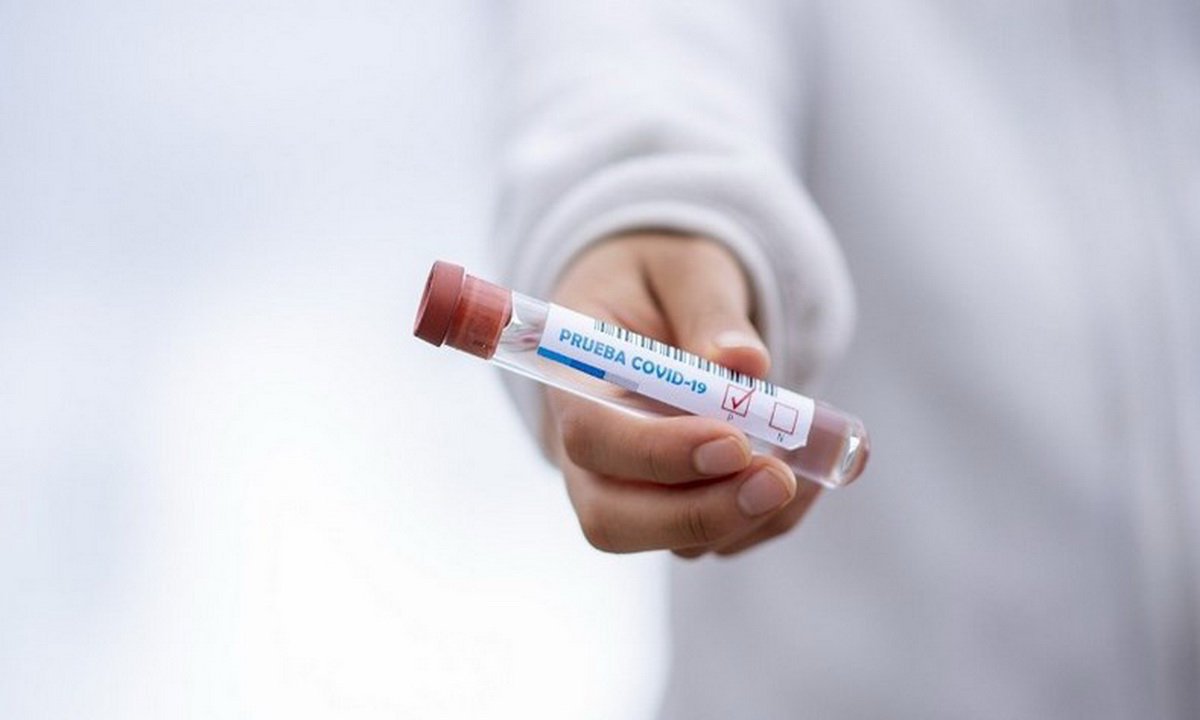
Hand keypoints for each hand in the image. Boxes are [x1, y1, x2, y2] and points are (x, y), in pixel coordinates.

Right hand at [545, 232, 820, 557]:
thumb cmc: (659, 278)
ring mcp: (629, 489)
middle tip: (778, 480)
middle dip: (700, 513)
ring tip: (807, 460)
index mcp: (571, 379)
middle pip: (612, 519)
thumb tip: (745, 364)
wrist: (657, 298)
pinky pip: (722, 540)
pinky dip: (772, 520)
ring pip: (674, 541)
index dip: (657, 452)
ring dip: (747, 516)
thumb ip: (708, 309)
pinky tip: (809, 473)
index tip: (733, 442)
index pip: (591, 436)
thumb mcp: (685, 267)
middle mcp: (588, 450)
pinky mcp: (676, 508)